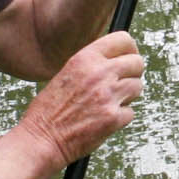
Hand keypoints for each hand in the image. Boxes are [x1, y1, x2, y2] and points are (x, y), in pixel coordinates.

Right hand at [17, 33, 144, 166]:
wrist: (41, 139)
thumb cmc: (48, 111)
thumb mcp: (66, 73)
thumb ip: (92, 65)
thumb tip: (116, 62)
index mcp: (85, 58)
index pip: (123, 39)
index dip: (130, 49)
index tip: (128, 57)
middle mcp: (99, 73)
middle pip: (137, 62)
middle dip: (133, 73)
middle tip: (123, 83)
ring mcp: (108, 96)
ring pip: (137, 87)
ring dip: (128, 96)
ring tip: (108, 103)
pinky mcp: (114, 118)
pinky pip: (131, 112)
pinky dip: (121, 117)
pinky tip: (103, 118)